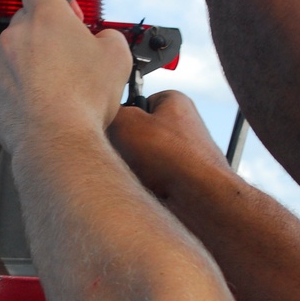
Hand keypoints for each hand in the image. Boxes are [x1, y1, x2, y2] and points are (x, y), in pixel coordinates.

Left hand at [0, 0, 132, 159]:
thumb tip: (102, 39)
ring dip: (32, 62)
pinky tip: (42, 103)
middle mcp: (17, 35)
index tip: (68, 13)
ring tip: (57, 86)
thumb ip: (108, 36)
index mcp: (47, 18)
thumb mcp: (117, 58)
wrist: (56, 142)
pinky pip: (6, 80)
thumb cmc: (83, 102)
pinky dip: (20, 87)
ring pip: (15, 52)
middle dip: (46, 32)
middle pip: (27, 19)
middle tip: (68, 54)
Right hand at [109, 90, 231, 205]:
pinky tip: (142, 188)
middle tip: (122, 153)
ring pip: (137, 159)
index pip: (135, 101)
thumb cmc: (172, 156)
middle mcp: (180, 126)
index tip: (115, 126)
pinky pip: (146, 179)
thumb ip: (109, 113)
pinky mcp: (177, 180)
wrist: (199, 199)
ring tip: (135, 173)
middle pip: (134, 132)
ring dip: (129, 167)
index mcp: (174, 102)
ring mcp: (180, 154)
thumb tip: (100, 121)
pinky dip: (139, 183)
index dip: (120, 115)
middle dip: (123, 145)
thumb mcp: (126, 122)